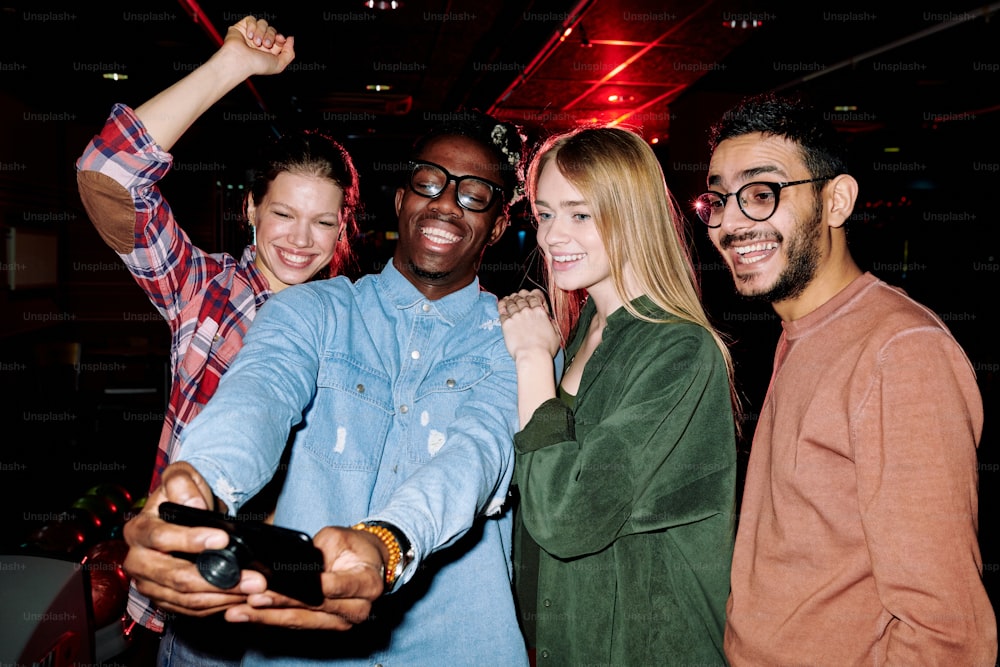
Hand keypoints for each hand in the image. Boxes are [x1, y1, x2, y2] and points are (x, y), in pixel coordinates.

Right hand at [121, 462, 266, 616]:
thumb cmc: (183, 494)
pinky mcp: (164, 599)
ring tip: (253, 589)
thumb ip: (182, 483)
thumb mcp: (180, 477)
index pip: (161, 538)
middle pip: (175, 577)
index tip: (223, 539)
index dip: (191, 540)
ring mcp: (150, 584)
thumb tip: (194, 504)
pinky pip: (190, 609)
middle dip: (216, 579)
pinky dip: (217, 606)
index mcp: (138, 530)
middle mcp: (138, 561)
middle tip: (251, 578)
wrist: (185, 511)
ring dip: (222, 596)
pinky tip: (241, 597)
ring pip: (185, 598)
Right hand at [221, 15, 295, 76]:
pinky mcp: (242, 27)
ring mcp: (251, 35)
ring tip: (256, 42)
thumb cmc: (257, 65)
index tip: (280, 39)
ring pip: (263, 23)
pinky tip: (249, 36)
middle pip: (272, 30)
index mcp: (269, 52)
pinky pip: (251, 20)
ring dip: (261, 32)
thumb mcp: (279, 64)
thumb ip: (289, 53)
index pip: (279, 38)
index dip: (281, 37)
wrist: (239, 60)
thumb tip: (290, 39)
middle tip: (266, 44)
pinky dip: (252, 27)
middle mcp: (260, 43)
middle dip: (271, 36)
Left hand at [223, 526, 386, 629]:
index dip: (304, 588)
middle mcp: (359, 609)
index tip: (277, 586)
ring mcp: (343, 622)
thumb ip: (316, 553)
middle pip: (313, 608)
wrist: (371, 563)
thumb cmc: (355, 546)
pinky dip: (272, 620)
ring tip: (238, 613)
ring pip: (301, 621)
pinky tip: (249, 617)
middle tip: (248, 600)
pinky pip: (297, 624)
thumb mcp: (339, 538)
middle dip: (278, 604)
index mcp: (368, 584)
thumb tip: (286, 567)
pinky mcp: (327, 626)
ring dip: (267, 617)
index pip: (333, 588)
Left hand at [498, 289, 560, 360]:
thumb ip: (553, 325)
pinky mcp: (507, 324)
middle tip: (517, 296)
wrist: (533, 355)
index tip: (529, 295)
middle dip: (519, 296)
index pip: (534, 297)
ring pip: (511, 303)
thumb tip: (551, 321)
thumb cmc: (545, 349)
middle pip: (521, 298)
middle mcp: (528, 312)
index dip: (531, 294)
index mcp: (540, 313)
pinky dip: (501, 306)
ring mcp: (516, 317)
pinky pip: (502, 311)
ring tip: (508, 299)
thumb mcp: (556, 335)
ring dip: (510, 300)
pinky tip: (501, 304)